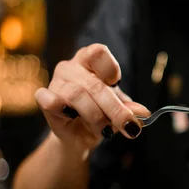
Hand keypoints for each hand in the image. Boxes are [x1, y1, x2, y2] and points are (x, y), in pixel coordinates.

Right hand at [34, 43, 149, 151]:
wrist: (79, 136)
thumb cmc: (100, 115)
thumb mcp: (119, 110)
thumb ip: (130, 109)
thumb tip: (143, 113)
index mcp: (90, 61)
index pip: (98, 52)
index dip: (110, 68)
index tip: (117, 83)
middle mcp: (71, 67)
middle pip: (94, 84)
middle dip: (115, 110)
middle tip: (130, 127)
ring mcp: (56, 82)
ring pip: (77, 95)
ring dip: (96, 117)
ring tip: (105, 131)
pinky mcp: (44, 100)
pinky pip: (49, 100)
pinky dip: (62, 108)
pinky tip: (72, 117)